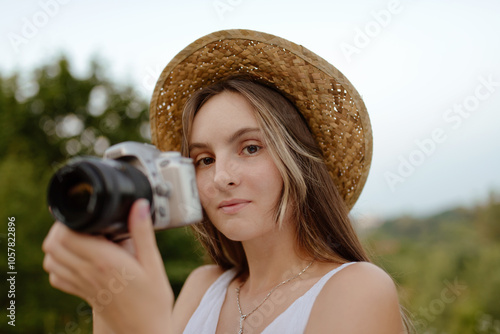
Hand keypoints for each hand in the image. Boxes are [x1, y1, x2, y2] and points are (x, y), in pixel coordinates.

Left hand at [43, 199, 173, 333]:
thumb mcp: (153, 263)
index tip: (85, 213)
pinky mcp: (81, 293)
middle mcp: (88, 273)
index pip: (67, 235)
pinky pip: (56, 276)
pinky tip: (78, 257)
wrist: (144, 331)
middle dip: (61, 228)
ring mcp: (82, 285)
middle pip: (53, 245)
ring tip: (79, 236)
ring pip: (50, 259)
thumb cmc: (153, 299)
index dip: (69, 220)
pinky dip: (59, 263)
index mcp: (104, 262)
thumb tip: (139, 204)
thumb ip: (143, 232)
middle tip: (81, 222)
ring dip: (58, 244)